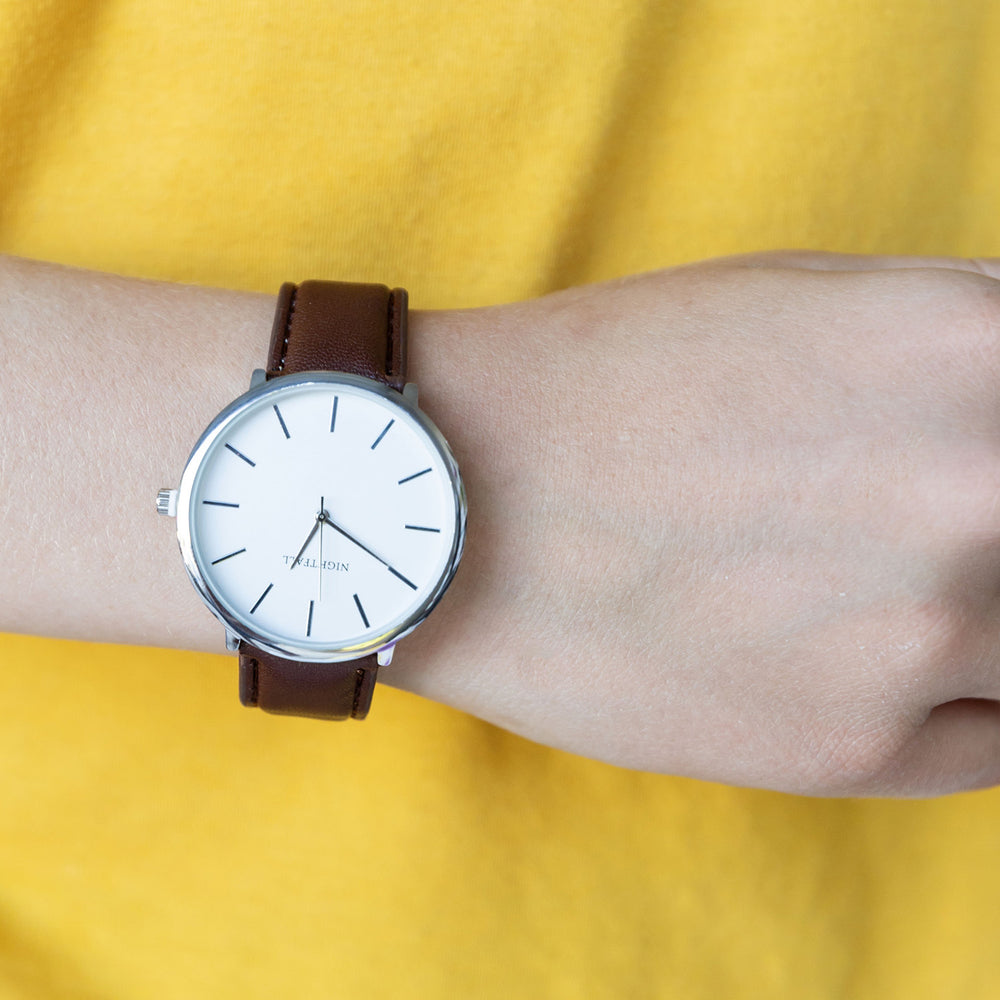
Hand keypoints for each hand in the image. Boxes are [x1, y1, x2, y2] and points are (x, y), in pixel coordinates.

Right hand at [395, 250, 999, 796]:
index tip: (972, 478)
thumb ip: (968, 345)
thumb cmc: (612, 381)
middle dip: (990, 527)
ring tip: (879, 586)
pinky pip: (993, 738)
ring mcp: (922, 634)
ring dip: (989, 618)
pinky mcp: (853, 747)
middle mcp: (977, 494)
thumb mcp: (808, 298)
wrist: (454, 496)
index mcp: (973, 347)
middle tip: (904, 527)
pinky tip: (869, 658)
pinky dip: (961, 700)